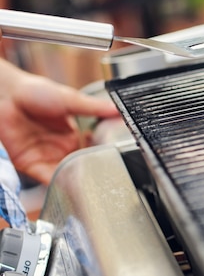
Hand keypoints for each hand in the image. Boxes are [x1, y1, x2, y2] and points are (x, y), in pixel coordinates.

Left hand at [0, 58, 119, 184]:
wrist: (6, 94)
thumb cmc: (35, 91)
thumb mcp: (71, 99)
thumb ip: (94, 108)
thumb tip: (119, 109)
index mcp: (71, 135)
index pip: (90, 153)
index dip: (100, 159)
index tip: (114, 164)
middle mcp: (58, 148)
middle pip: (77, 167)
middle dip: (88, 174)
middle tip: (104, 179)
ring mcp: (44, 156)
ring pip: (63, 175)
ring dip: (74, 181)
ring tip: (89, 186)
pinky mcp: (28, 163)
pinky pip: (45, 177)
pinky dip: (56, 182)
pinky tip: (68, 183)